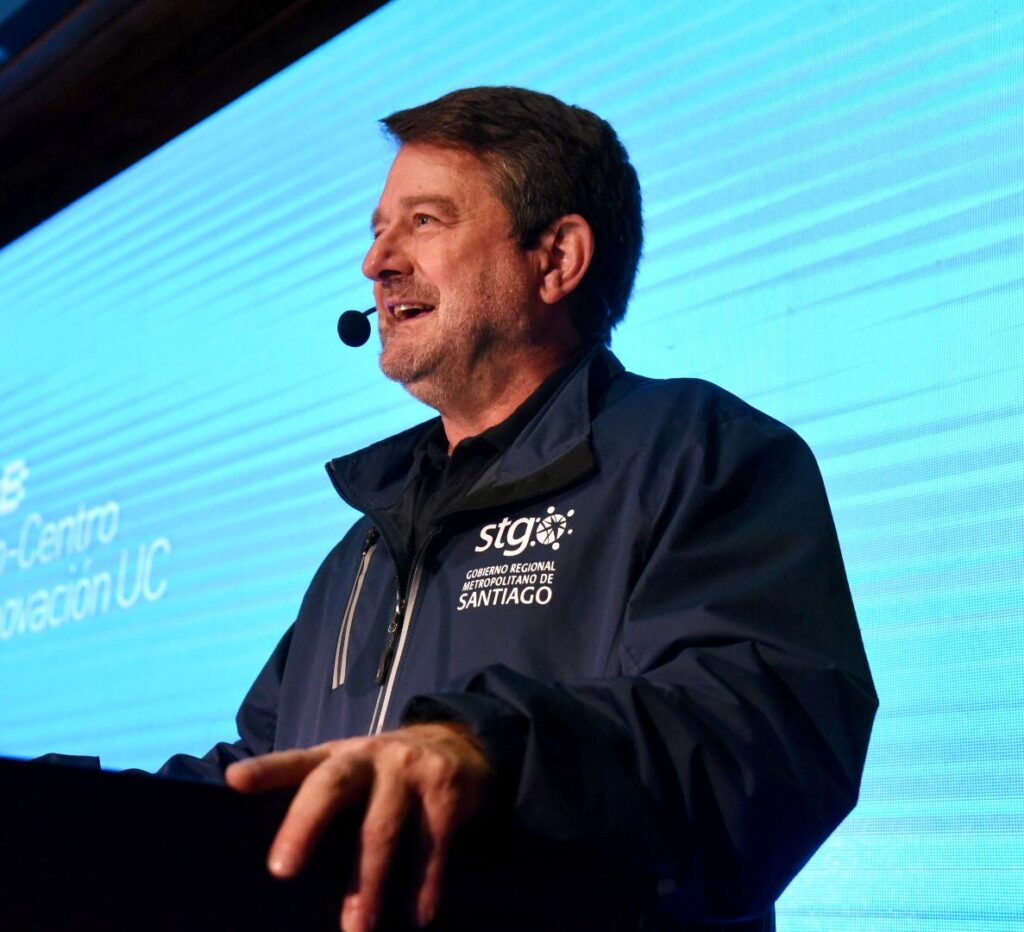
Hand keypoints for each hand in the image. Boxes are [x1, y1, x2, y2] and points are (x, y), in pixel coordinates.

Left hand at [225, 723, 489, 931]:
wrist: (459, 744)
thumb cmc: (384, 773)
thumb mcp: (349, 770)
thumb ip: (313, 795)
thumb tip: (271, 853)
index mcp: (338, 756)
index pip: (296, 763)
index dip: (266, 771)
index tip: (235, 781)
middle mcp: (369, 757)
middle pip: (332, 786)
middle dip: (306, 824)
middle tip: (282, 869)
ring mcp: (409, 771)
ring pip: (381, 828)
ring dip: (368, 882)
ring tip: (355, 928)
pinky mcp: (446, 791)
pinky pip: (433, 844)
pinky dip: (425, 883)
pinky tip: (418, 916)